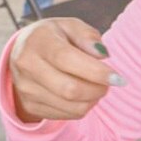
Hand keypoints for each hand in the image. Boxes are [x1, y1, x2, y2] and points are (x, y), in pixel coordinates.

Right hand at [8, 18, 122, 122]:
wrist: (23, 53)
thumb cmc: (53, 37)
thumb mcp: (69, 26)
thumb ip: (87, 36)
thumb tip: (102, 55)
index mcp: (37, 41)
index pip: (66, 59)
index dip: (95, 71)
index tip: (117, 77)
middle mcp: (27, 66)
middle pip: (69, 89)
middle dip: (98, 89)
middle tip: (109, 82)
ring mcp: (27, 89)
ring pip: (71, 106)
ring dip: (93, 99)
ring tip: (96, 86)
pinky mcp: (31, 106)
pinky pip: (67, 115)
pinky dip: (83, 107)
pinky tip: (83, 94)